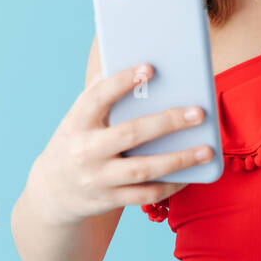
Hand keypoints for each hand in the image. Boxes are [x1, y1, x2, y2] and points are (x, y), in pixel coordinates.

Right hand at [25, 63, 212, 222]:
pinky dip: (171, 185)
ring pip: (143, 170)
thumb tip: (132, 59)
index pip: (97, 98)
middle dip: (167, 122)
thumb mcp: (78, 117)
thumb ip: (101, 91)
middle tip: (199, 112)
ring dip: (179, 160)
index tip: (149, 68)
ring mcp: (97, 179)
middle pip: (130, 134)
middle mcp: (85, 151)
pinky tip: (191, 174)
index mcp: (77, 122)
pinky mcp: (109, 200)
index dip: (122, 82)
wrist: (52, 191)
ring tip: (207, 150)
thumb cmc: (78, 140)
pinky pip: (146, 195)